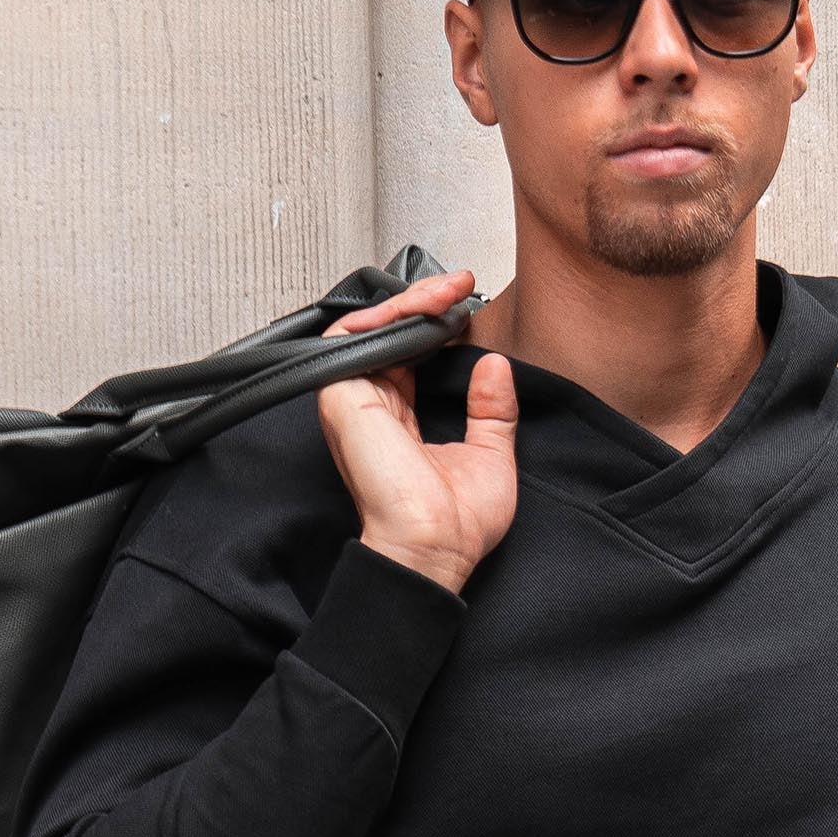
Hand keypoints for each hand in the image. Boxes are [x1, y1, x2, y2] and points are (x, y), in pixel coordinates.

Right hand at [316, 267, 517, 594]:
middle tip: (460, 285)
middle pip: (388, 333)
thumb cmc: (456, 527)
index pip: (409, 354)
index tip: (469, 305)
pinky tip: (425, 307)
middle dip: (423, 300)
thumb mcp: (491, 456)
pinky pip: (353, 335)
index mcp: (398, 422)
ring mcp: (353, 400)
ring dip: (409, 300)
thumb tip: (495, 364)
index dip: (435, 324)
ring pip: (370, 325)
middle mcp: (371, 408)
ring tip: (447, 291)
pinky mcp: (342, 396)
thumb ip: (492, 411)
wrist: (434, 551)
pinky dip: (388, 313)